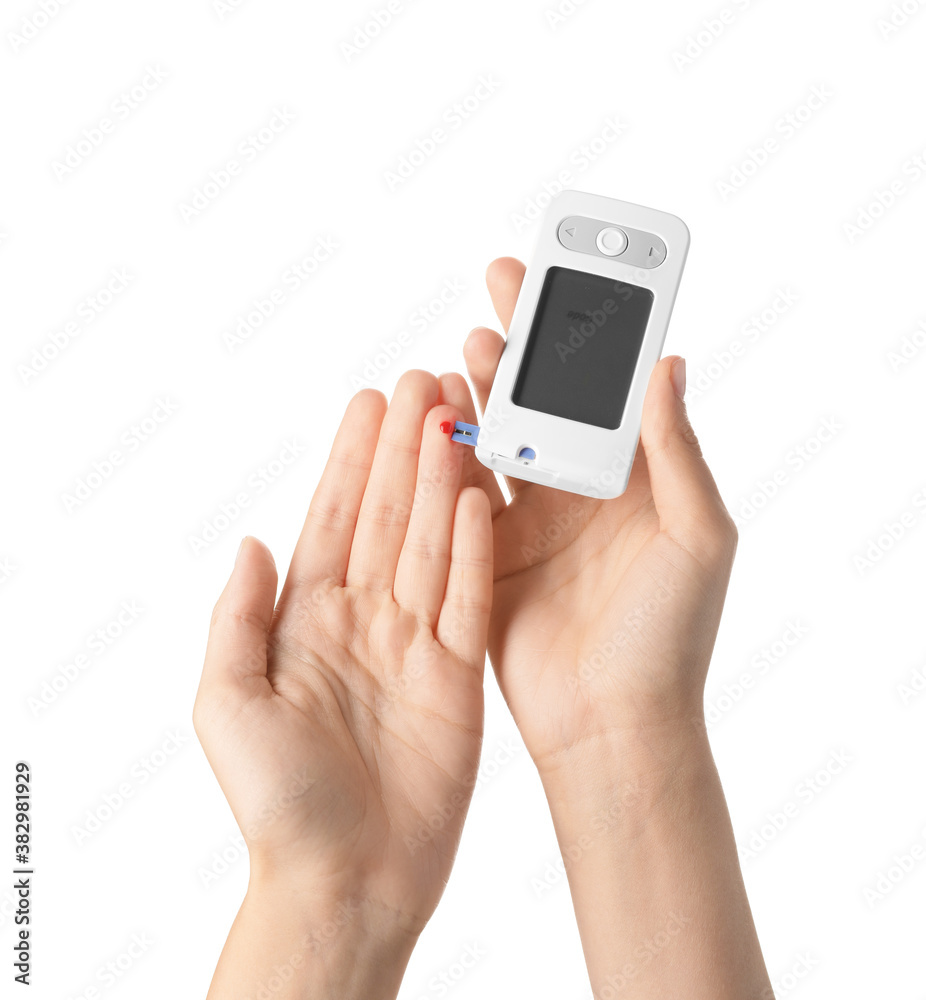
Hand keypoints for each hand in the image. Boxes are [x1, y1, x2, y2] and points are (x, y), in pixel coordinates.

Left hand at [193, 371, 491, 996]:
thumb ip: (237, 617)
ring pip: (431, 543)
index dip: (350, 460)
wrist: (346, 879)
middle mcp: (363, 620)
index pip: (333, 521)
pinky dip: (475, 548)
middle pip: (388, 517)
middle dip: (402, 450)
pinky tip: (480, 498)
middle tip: (422, 381)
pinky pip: (469, 598)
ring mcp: (415, 643)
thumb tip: (253, 540)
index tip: (369, 400)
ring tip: (455, 417)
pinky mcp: (458, 674)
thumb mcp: (228, 702)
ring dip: (442, 481)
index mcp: (305, 621)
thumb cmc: (279, 802)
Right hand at [436, 258, 737, 769]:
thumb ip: (678, 451)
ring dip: (482, 391)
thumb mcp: (698, 536)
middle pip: (548, 402)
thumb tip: (669, 362)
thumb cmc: (671, 636)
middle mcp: (583, 493)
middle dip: (525, 345)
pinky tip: (436, 415)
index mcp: (640, 482)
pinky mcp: (488, 555)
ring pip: (500, 438)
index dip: (591, 332)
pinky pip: (463, 494)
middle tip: (501, 289)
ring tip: (463, 348)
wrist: (613, 725)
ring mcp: (533, 522)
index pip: (611, 389)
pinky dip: (449, 454)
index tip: (569, 277)